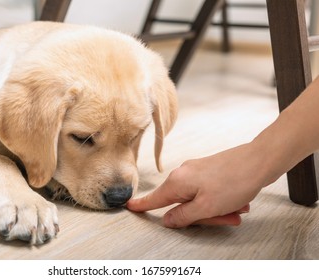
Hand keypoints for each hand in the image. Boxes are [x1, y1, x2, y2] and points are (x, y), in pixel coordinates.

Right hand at [127, 143, 264, 227]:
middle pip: (182, 204)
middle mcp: (184, 174)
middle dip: (203, 216)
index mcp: (178, 182)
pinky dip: (221, 201)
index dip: (142, 205)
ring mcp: (197, 172)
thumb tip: (168, 220)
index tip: (130, 206)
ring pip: (199, 200)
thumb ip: (183, 216)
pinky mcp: (209, 171)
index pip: (155, 199)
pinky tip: (238, 202)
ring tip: (237, 209)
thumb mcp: (206, 207)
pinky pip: (209, 193)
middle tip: (224, 218)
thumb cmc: (234, 181)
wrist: (259, 160)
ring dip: (217, 210)